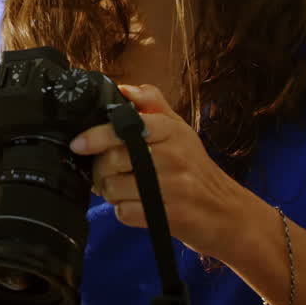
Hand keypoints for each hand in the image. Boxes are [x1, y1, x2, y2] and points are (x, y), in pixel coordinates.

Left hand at [68, 84, 253, 259]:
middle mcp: (173, 155)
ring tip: (124, 190)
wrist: (227, 212)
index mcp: (170, 130)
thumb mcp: (180, 131)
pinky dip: (124, 212)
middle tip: (105, 173)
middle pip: (112, 159)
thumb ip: (152, 105)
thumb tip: (123, 88)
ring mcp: (173, 186)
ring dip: (110, 193)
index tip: (78, 144)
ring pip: (114, 188)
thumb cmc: (196, 169)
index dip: (97, 135)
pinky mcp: (171, 216)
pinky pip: (125, 212)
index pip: (124, 126)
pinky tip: (136, 207)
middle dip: (100, 170)